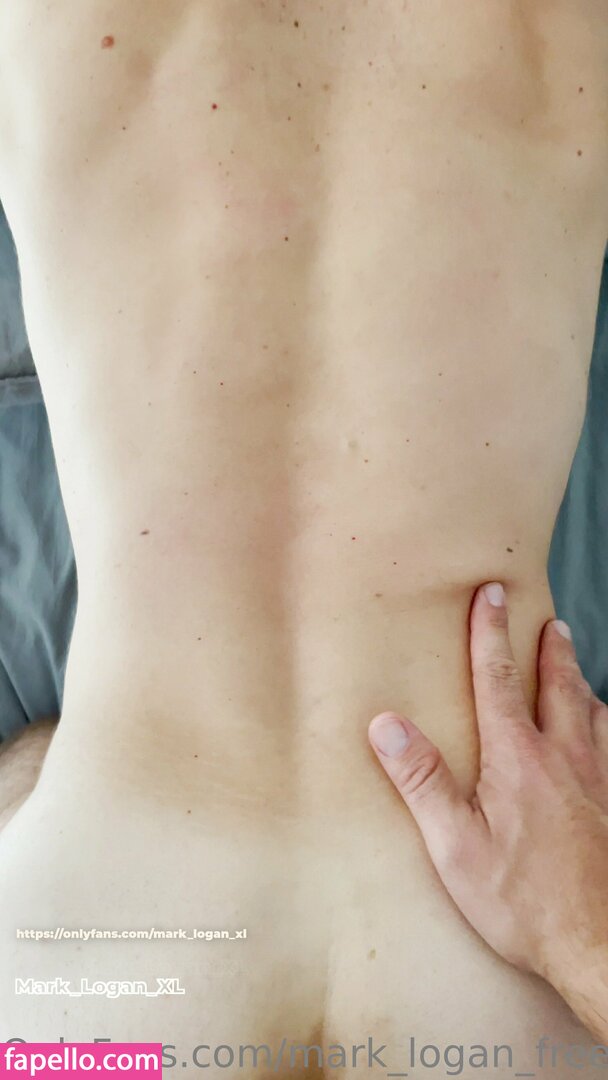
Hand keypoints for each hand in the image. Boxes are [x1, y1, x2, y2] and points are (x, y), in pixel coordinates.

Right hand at [368, 583, 607, 1023]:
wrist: (599, 945)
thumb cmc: (524, 902)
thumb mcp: (456, 845)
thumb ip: (422, 781)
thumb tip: (387, 724)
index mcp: (518, 758)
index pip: (500, 678)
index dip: (491, 632)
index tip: (491, 593)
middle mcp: (565, 757)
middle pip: (558, 686)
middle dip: (550, 649)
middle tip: (549, 621)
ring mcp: (598, 781)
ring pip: (594, 713)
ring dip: (581, 682)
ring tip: (576, 666)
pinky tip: (607, 731)